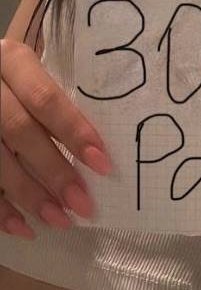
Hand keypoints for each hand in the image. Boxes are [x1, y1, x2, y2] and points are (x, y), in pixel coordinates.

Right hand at [0, 38, 112, 239]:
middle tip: (82, 203)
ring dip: (29, 196)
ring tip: (59, 219)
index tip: (102, 163)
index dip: (74, 131)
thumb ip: (51, 101)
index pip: (45, 99)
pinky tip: (22, 227)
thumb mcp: (28, 73)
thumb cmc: (12, 78)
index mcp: (12, 62)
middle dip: (54, 171)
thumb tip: (96, 148)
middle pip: (21, 133)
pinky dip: (1, 209)